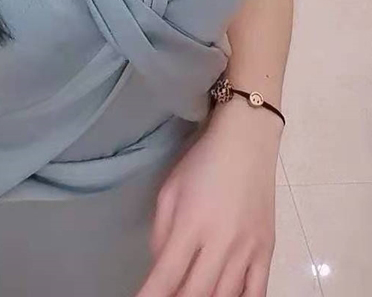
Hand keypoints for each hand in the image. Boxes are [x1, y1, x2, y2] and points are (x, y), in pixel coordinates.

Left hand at [135, 101, 282, 296]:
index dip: (152, 296)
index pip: (167, 274)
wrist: (247, 139)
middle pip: (196, 293)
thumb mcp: (170, 189)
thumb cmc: (203, 160)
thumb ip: (162, 232)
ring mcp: (248, 249)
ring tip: (191, 296)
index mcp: (191, 223)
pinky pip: (257, 292)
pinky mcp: (267, 250)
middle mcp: (220, 241)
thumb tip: (160, 268)